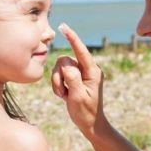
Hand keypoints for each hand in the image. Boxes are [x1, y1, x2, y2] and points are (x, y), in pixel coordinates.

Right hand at [51, 23, 105, 137]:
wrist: (90, 123)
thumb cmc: (86, 111)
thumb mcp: (78, 96)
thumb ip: (73, 79)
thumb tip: (66, 65)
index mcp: (93, 71)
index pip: (81, 51)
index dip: (72, 38)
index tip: (64, 27)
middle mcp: (88, 69)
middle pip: (65, 61)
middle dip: (59, 76)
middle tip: (63, 92)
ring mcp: (81, 73)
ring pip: (60, 67)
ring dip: (57, 82)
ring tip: (64, 95)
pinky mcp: (75, 78)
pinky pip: (59, 74)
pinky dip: (58, 85)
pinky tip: (64, 95)